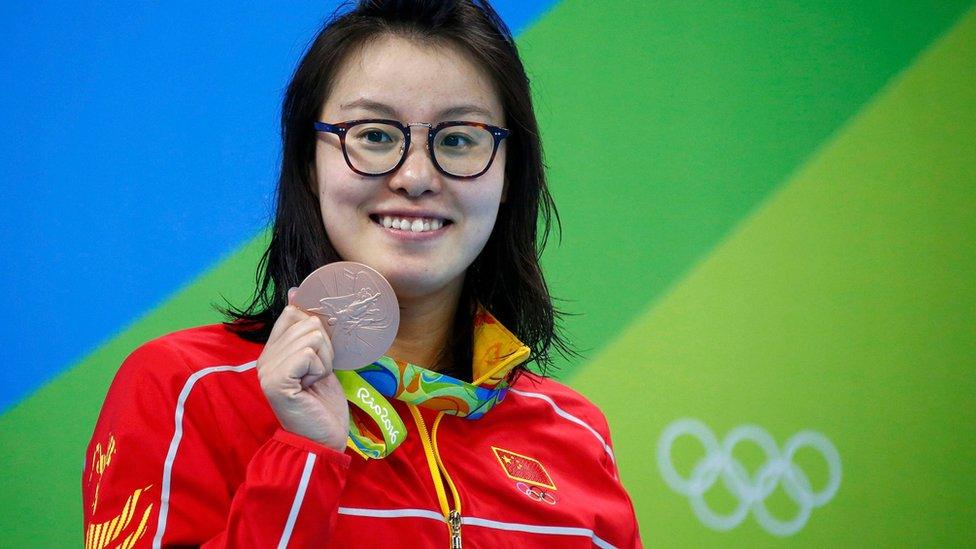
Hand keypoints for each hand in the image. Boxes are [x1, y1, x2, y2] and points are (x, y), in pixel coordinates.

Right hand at [256, 288, 348, 450]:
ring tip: (315, 381)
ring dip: (325, 360)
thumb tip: (295, 291)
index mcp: (272, 351)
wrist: (323, 440)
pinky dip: (320, 369)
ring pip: (312, 336)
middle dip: (325, 348)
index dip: (316, 328)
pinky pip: (308, 354)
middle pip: (307, 322)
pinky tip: (312, 387)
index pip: (292, 313)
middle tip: (318, 374)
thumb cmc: (323, 403)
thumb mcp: (318, 360)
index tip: (319, 355)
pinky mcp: (276, 381)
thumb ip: (308, 331)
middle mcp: (264, 358)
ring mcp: (267, 370)